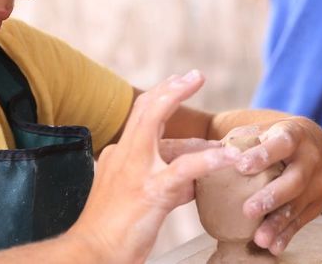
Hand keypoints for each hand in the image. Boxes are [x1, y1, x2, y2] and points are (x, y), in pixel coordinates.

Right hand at [65, 70, 238, 262]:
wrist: (91, 253)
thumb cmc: (111, 231)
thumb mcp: (135, 198)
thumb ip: (163, 182)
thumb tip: (191, 180)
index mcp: (118, 156)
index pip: (140, 118)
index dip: (161, 97)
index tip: (178, 82)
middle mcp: (123, 156)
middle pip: (147, 109)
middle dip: (173, 88)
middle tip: (195, 76)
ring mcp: (136, 171)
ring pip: (162, 128)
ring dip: (195, 124)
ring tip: (226, 131)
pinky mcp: (152, 192)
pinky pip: (186, 169)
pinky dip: (211, 160)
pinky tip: (230, 158)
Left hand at [232, 118, 321, 254]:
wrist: (311, 143)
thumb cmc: (273, 138)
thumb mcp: (260, 130)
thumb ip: (240, 142)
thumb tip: (211, 155)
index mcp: (295, 134)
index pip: (282, 143)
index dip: (264, 155)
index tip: (241, 167)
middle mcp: (312, 158)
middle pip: (295, 179)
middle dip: (272, 196)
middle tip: (248, 211)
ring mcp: (319, 181)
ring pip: (299, 204)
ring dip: (279, 223)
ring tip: (260, 238)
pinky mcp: (318, 202)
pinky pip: (302, 220)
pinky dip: (287, 234)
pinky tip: (273, 246)